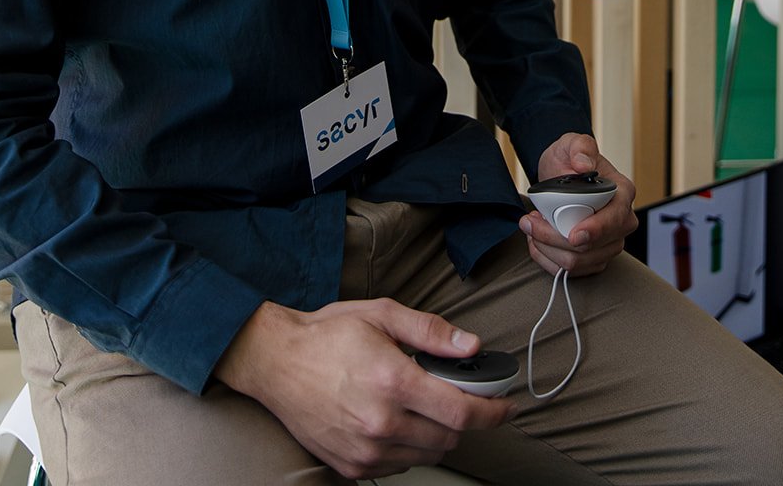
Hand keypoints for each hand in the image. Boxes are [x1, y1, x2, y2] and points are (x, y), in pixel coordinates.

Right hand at [214, 296, 512, 478]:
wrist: (276, 363)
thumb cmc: (327, 334)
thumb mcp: (381, 315)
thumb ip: (430, 332)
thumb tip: (470, 345)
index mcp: (393, 381)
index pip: (461, 411)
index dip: (492, 411)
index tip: (506, 405)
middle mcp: (381, 423)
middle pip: (450, 437)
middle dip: (464, 417)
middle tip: (458, 395)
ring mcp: (366, 450)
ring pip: (428, 454)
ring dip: (438, 434)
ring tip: (424, 405)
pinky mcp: (352, 467)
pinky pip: (400, 466)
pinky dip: (410, 447)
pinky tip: (398, 421)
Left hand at [520, 132, 637, 277]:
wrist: (562, 174)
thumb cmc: (570, 160)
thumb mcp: (571, 143)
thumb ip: (580, 147)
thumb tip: (584, 164)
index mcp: (622, 193)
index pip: (614, 220)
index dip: (595, 230)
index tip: (573, 235)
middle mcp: (622, 222)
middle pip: (592, 247)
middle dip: (556, 239)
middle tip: (530, 221)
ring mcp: (609, 243)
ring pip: (578, 263)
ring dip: (547, 249)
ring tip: (531, 227)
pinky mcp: (594, 258)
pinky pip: (570, 272)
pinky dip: (547, 259)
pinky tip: (536, 242)